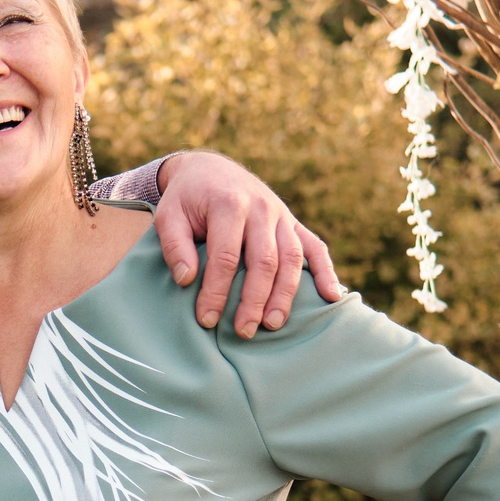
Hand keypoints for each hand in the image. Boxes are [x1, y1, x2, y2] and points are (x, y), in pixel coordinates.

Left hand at [150, 152, 341, 336]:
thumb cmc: (187, 198)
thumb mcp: (168, 214)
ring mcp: (281, 215)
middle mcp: (261, 208)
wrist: (211, 169)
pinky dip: (326, 272)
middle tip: (244, 331)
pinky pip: (315, 247)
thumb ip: (174, 245)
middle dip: (254, 300)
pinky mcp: (293, 223)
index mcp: (229, 204)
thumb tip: (187, 280)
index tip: (206, 319)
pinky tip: (331, 296)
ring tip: (274, 324)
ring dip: (285, 294)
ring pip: (291, 259)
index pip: (226, 256)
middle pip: (264, 261)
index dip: (216, 291)